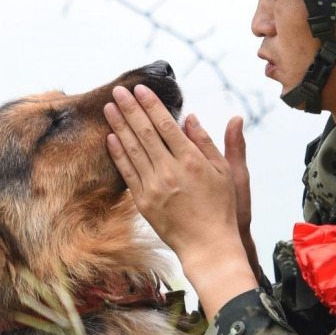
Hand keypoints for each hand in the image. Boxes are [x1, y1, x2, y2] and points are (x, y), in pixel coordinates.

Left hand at [104, 86, 256, 320]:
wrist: (208, 245)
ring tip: (109, 107)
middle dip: (130, 109)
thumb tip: (192, 118)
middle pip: (144, 132)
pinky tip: (111, 138)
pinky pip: (127, 173)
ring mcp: (155, 187)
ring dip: (119, 126)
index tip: (140, 89)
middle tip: (117, 90)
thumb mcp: (226, 172)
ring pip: (132, 149)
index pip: (166, 124)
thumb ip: (208, 142)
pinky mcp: (144, 202)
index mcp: (191, 159)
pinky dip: (118, 154)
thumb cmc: (222, 207)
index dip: (151, 104)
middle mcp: (170, 170)